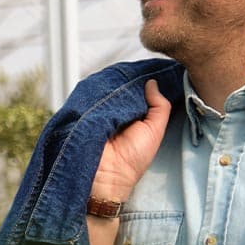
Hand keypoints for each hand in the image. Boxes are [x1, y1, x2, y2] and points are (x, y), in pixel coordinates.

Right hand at [91, 79, 171, 202]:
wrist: (107, 177)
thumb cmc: (133, 159)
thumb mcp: (154, 131)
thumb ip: (159, 107)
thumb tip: (152, 83)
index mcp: (135, 117)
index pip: (138, 92)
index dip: (140, 80)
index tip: (144, 67)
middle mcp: (118, 113)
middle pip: (121, 88)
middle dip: (126, 79)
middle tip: (129, 68)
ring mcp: (100, 113)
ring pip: (106, 90)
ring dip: (110, 83)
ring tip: (115, 75)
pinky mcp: (85, 113)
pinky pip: (91, 96)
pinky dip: (97, 91)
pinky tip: (102, 85)